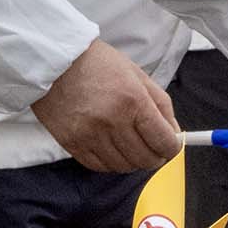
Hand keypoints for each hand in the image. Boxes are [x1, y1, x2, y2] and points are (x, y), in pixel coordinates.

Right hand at [31, 39, 181, 171]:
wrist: (52, 60)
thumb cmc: (96, 63)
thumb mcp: (137, 75)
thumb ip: (161, 105)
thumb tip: (174, 134)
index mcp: (133, 101)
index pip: (164, 142)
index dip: (173, 149)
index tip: (171, 147)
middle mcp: (112, 121)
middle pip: (145, 159)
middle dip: (155, 157)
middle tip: (153, 149)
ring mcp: (89, 134)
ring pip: (122, 166)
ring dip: (132, 161)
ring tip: (130, 147)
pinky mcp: (71, 143)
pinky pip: (98, 166)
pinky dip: (110, 163)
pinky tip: (111, 149)